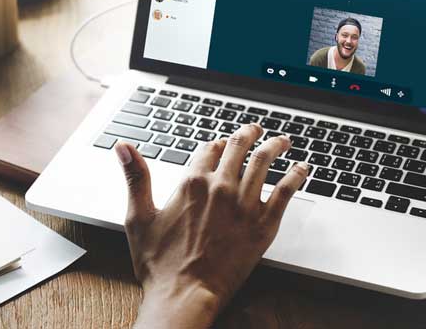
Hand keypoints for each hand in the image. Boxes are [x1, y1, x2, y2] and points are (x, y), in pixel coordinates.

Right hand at [115, 124, 308, 327]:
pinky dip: (296, 175)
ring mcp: (244, 205)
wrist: (185, 295)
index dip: (215, 143)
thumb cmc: (159, 263)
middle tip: (255, 130)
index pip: (208, 148)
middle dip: (248, 134)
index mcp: (191, 183)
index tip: (220, 143)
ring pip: (264, 162)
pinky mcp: (263, 225)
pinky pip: (286, 192)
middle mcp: (220, 188)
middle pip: (239, 148)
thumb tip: (123, 147)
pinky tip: (303, 168)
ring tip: (282, 140)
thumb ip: (135, 177)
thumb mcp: (138, 216)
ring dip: (275, 146)